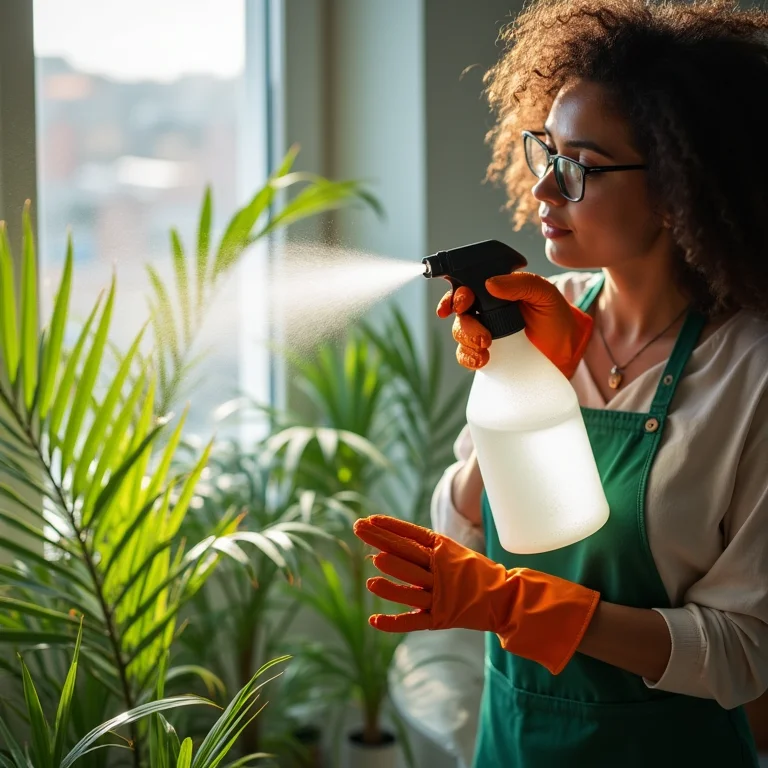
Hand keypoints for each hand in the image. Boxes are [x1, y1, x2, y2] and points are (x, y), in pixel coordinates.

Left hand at [353, 515, 598, 674]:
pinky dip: (394, 622)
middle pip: (405, 554)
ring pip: (410, 586)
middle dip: (380, 540)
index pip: (411, 535)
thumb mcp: (452, 553)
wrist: (505, 598)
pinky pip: (414, 621)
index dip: (389, 527)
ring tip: (373, 564)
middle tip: (358, 528)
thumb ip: (424, 550)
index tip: (369, 519)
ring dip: (392, 577)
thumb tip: (386, 548)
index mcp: (443, 551)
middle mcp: (440, 570)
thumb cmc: (474, 572)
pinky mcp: (441, 618)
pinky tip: (374, 620)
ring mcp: (441, 595)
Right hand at [437, 273, 593, 377]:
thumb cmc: (555, 316)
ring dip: (467, 342)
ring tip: (486, 349)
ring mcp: (483, 332)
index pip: (466, 289)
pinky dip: (468, 358)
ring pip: (460, 334)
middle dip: (465, 325)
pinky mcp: (486, 354)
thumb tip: (490, 283)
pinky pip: (465, 355)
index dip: (455, 296)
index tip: (458, 305)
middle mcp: (484, 311)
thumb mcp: (544, 293)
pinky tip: (482, 361)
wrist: (565, 349)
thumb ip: (520, 284)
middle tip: (484, 336)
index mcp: (494, 291)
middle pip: (460, 315)